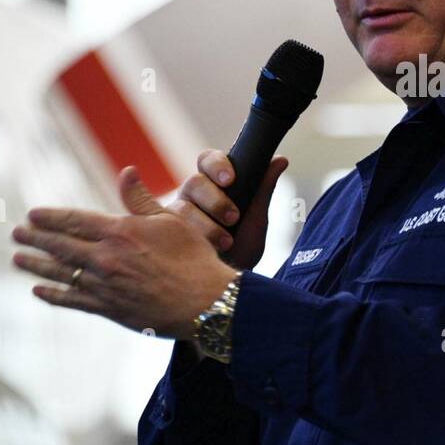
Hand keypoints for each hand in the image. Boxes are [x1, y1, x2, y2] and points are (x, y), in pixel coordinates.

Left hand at [12, 166, 237, 338]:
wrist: (205, 303)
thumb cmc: (193, 258)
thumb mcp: (170, 221)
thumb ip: (141, 199)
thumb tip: (126, 170)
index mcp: (120, 232)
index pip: (75, 221)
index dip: (51, 217)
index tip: (32, 214)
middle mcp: (105, 258)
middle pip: (60, 246)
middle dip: (36, 238)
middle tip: (16, 233)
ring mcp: (104, 286)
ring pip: (60, 273)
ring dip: (36, 265)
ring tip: (17, 259)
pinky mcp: (109, 309)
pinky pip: (72, 300)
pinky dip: (54, 295)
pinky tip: (39, 290)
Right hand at [168, 150, 288, 270]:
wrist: (229, 284)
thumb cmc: (242, 245)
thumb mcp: (256, 218)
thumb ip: (264, 189)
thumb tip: (280, 160)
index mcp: (213, 183)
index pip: (208, 160)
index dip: (217, 165)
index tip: (230, 180)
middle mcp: (192, 195)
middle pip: (194, 181)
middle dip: (215, 199)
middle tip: (233, 217)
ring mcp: (176, 214)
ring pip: (183, 207)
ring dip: (207, 225)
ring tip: (226, 242)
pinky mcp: (164, 235)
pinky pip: (169, 230)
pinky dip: (191, 238)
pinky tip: (204, 249)